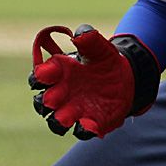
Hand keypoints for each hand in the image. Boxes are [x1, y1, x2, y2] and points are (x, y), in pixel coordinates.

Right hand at [29, 25, 159, 139]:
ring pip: (56, 121)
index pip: (40, 76)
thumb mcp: (100, 47)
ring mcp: (74, 110)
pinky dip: (84, 130)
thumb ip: (90, 39)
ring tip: (66, 118)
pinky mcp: (90, 122)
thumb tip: (81, 34)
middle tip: (54, 99)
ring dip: (59, 121)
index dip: (40, 76)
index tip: (47, 73)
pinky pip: (82, 131)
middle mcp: (61, 93)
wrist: (125, 77)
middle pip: (42, 102)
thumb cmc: (105, 60)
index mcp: (59, 72)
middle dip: (46, 102)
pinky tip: (90, 125)